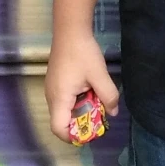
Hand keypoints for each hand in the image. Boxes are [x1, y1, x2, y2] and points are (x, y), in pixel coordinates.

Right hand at [44, 30, 119, 144]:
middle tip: (98, 116)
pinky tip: (90, 90)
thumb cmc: (83, 52)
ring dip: (80, 111)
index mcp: (59, 98)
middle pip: (61, 122)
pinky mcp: (55, 82)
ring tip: (96, 101)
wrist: (70, 29)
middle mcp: (51, 96)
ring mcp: (51, 89)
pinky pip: (64, 101)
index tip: (92, 131)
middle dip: (80, 124)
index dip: (74, 136)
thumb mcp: (100, 75)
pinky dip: (76, 102)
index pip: (59, 129)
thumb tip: (113, 112)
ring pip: (64, 111)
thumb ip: (108, 96)